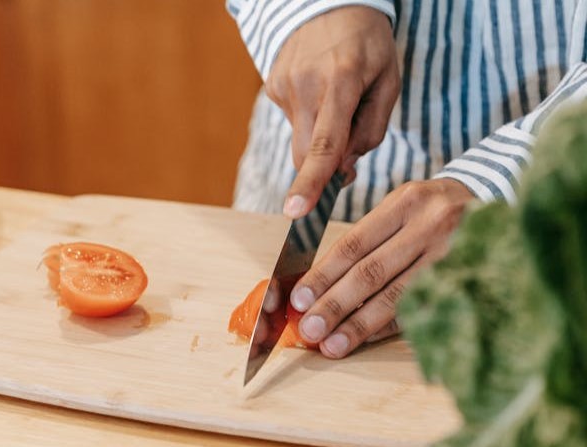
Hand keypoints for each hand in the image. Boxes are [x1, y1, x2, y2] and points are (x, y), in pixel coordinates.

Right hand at [265, 6, 399, 218]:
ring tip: (336, 102)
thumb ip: (371, 130)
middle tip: (349, 152)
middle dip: (324, 168)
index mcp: (341, 81)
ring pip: (300, 141)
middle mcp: (305, 85)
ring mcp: (284, 85)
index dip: (312, 181)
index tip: (296, 211)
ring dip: (319, 138)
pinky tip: (318, 92)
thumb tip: (344, 167)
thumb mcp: (388, 82)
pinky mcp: (272, 87)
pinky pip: (293, 122)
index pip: (325, 143)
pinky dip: (309, 120)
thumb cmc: (368, 45)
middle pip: (306, 154)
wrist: (328, 3)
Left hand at [289, 179, 475, 357]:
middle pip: (371, 271)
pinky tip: (364, 340)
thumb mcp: (404, 205)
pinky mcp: (468, 279)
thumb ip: (370, 237)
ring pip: (396, 295)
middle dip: (335, 304)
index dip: (324, 274)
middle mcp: (430, 225)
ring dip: (359, 324)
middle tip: (308, 328)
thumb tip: (324, 283)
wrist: (496, 201)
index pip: (355, 243)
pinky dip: (389, 326)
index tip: (299, 299)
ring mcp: (453, 254)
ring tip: (331, 344)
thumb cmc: (435, 209)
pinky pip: (421, 308)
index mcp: (406, 201)